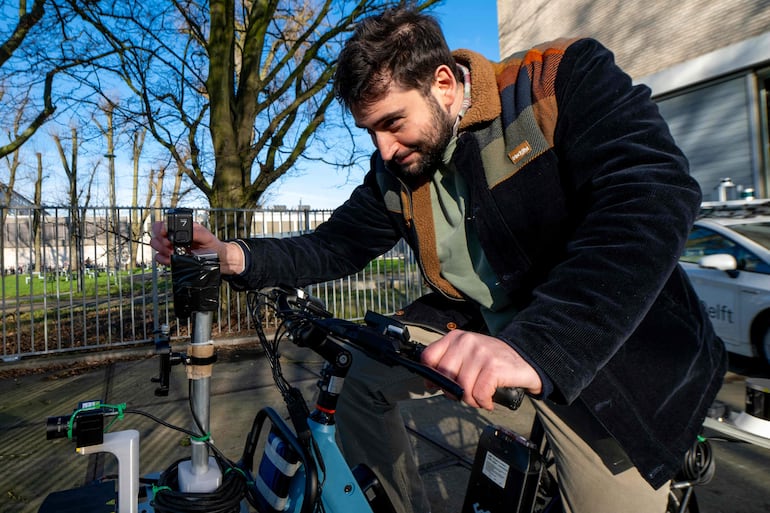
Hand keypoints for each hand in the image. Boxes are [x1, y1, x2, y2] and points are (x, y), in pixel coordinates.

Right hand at [150, 221, 229, 266]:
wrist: (218, 261)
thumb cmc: (213, 246)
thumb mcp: (207, 236)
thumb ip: (195, 232)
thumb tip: (183, 231)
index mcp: (181, 228)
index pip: (163, 224)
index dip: (161, 229)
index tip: (166, 235)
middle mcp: (174, 236)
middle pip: (156, 234)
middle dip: (161, 241)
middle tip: (171, 246)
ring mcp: (171, 247)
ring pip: (155, 245)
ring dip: (162, 250)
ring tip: (173, 253)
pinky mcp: (171, 258)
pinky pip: (159, 258)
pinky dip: (163, 259)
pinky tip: (171, 260)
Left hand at [420, 330, 542, 409]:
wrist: (525, 358)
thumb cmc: (492, 361)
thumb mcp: (467, 354)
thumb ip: (449, 364)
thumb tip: (430, 383)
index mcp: (455, 338)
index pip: (429, 356)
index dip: (430, 375)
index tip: (436, 385)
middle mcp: (466, 342)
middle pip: (444, 376)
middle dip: (453, 392)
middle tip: (465, 395)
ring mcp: (480, 353)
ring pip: (462, 388)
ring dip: (471, 400)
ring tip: (480, 398)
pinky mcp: (493, 367)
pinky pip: (479, 394)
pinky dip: (483, 403)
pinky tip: (488, 401)